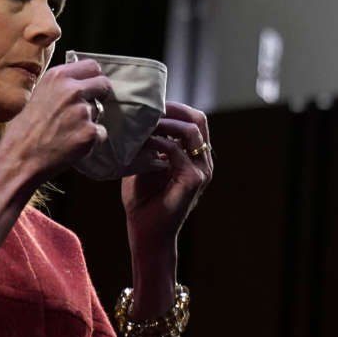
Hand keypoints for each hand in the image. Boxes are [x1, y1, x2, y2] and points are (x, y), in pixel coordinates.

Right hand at [0, 59, 110, 185]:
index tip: (91, 86)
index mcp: (57, 76)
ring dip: (90, 121)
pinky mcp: (89, 132)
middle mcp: (72, 90)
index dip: (93, 78)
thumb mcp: (38, 94)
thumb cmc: (24, 130)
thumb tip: (80, 84)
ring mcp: (82, 111)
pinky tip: (72, 144)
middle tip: (86, 109)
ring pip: (100, 112)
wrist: (19, 158)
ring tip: (67, 132)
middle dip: (99, 96)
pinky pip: (100, 133)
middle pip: (103, 85)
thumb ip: (60, 87)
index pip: (92, 66)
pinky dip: (90, 140)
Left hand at [121, 102, 213, 252]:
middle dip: (173, 109)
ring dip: (165, 123)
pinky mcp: (193, 180)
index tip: (150, 104)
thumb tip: (134, 117)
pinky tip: (141, 142)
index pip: (194, 119)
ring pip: (191, 131)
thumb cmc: (143, 199)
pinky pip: (177, 151)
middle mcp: (203, 161)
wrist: (146, 232)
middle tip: (149, 108)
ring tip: (143, 122)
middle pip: (198, 119)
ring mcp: (202, 171)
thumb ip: (148, 142)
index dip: (174, 107)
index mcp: (195, 155)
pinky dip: (158, 142)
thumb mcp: (144, 162)